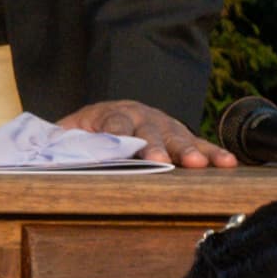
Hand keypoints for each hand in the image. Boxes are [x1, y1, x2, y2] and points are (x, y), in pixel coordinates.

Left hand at [63, 98, 235, 170]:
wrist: (108, 118)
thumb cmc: (86, 132)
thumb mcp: (68, 133)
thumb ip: (62, 141)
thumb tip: (48, 151)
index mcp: (111, 113)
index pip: (115, 122)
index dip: (119, 133)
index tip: (122, 144)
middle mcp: (141, 116)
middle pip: (150, 131)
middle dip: (159, 145)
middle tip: (166, 159)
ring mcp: (163, 125)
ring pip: (178, 136)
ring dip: (191, 150)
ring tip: (202, 164)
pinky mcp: (180, 136)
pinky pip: (199, 144)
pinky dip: (213, 153)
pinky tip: (229, 163)